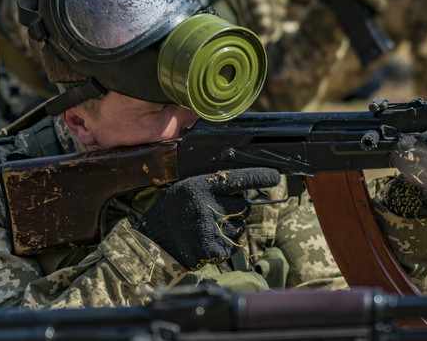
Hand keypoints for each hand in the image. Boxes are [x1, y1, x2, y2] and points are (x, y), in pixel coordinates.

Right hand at [134, 168, 279, 268]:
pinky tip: (206, 241)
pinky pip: (233, 246)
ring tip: (207, 229)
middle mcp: (208, 207)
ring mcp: (211, 229)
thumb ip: (212, 188)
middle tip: (215, 213)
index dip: (259, 177)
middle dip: (235, 210)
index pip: (238, 178)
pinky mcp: (213, 249)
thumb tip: (241, 189)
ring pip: (240, 228)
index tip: (275, 177)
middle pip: (243, 207)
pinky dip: (224, 245)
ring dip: (231, 229)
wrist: (151, 244)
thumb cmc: (170, 214)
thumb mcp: (186, 190)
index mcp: (200, 188)